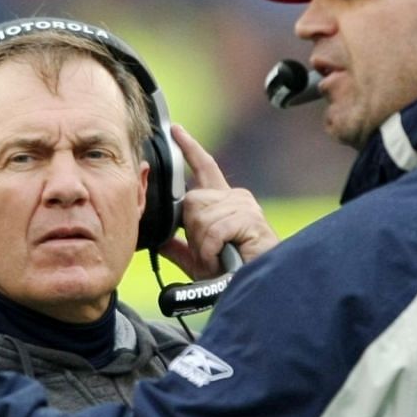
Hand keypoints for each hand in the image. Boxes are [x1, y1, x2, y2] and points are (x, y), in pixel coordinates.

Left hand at [157, 123, 277, 278]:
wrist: (258, 285)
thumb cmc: (233, 272)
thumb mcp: (199, 258)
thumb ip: (179, 246)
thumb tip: (158, 237)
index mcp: (224, 202)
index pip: (205, 167)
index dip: (189, 149)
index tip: (176, 131)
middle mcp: (235, 197)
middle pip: (191, 200)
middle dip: (192, 231)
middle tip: (207, 252)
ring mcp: (244, 206)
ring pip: (200, 217)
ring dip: (203, 245)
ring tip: (219, 257)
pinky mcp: (249, 218)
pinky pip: (213, 231)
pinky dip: (211, 250)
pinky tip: (223, 257)